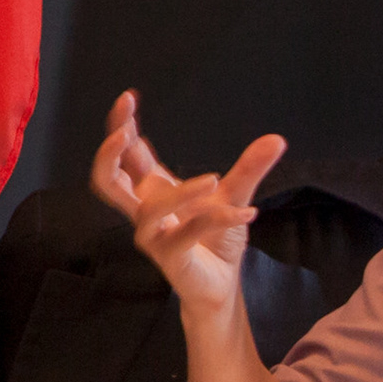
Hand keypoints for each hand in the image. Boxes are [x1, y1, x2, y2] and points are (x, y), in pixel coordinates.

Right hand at [92, 90, 284, 315]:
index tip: (128, 98)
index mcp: (153, 189)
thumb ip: (249, 168)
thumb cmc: (216, 240)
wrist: (223, 283)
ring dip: (182, 192)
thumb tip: (277, 139)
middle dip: (108, 154)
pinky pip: (185, 234)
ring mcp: (154, 236)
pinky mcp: (170, 258)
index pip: (125, 154)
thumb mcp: (235, 196)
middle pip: (105, 181)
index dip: (120, 126)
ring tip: (215, 180)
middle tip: (125, 132)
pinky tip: (247, 213)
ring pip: (149, 210)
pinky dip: (217, 219)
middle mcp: (146, 211)